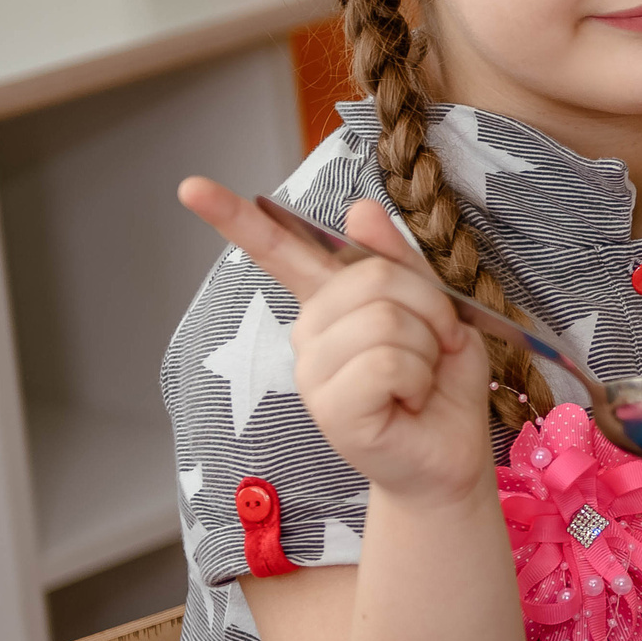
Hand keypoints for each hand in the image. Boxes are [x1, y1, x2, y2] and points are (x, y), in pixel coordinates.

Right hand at [180, 178, 491, 504]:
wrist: (451, 452)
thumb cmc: (441, 382)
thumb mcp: (437, 309)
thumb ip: (400, 262)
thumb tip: (360, 209)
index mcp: (332, 303)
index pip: (280, 251)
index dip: (236, 218)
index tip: (190, 187)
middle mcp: (310, 334)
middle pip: (373, 278)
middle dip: (430, 306)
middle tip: (438, 343)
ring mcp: (313, 373)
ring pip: (385, 320)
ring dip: (427, 347)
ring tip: (420, 377)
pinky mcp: (329, 410)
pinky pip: (385, 362)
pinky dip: (417, 377)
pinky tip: (409, 401)